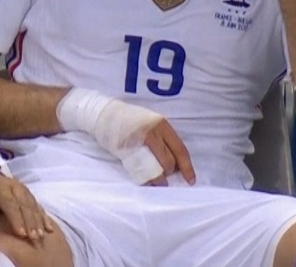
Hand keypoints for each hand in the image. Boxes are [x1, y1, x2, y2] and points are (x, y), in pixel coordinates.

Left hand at [0, 167, 53, 242]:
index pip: (8, 202)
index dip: (15, 218)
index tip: (21, 234)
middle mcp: (12, 185)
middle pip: (24, 204)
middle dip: (30, 222)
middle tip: (34, 238)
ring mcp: (21, 188)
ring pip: (33, 205)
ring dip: (38, 220)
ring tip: (42, 235)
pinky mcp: (27, 193)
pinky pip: (37, 205)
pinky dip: (43, 216)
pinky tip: (49, 228)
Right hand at [57, 88, 194, 185]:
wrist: (104, 114)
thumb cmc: (129, 119)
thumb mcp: (150, 123)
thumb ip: (162, 138)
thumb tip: (175, 161)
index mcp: (162, 124)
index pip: (180, 149)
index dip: (187, 167)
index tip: (190, 180)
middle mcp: (153, 132)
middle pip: (169, 161)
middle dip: (169, 173)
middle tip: (166, 177)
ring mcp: (138, 141)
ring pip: (156, 167)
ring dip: (158, 178)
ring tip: (157, 181)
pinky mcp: (126, 149)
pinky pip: (141, 169)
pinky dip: (146, 178)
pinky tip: (147, 180)